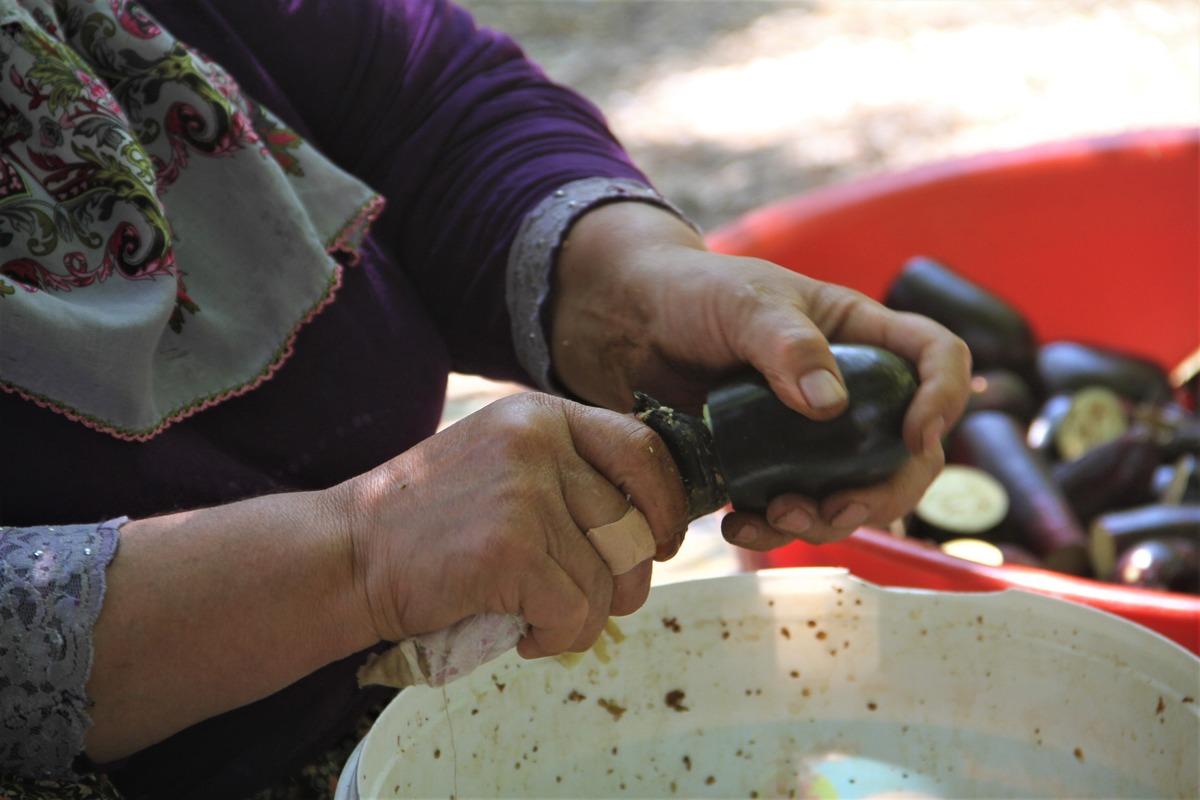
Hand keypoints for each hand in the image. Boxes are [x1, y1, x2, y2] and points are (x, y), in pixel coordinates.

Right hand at [335, 393, 686, 658]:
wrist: (345, 555)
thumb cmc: (427, 523)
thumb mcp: (501, 466)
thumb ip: (567, 476)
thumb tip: (652, 525)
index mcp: (540, 416)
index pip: (643, 449)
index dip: (666, 503)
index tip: (663, 542)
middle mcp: (538, 443)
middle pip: (635, 524)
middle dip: (628, 579)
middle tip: (589, 602)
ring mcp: (524, 493)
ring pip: (609, 578)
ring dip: (584, 618)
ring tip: (539, 620)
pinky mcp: (510, 549)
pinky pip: (575, 613)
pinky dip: (556, 639)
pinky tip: (522, 636)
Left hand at [550, 203, 970, 545]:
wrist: (629, 324)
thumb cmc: (694, 292)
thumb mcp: (745, 303)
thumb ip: (787, 346)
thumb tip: (831, 406)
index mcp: (860, 335)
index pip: (937, 359)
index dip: (944, 399)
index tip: (915, 436)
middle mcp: (848, 389)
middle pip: (906, 452)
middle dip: (883, 491)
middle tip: (837, 509)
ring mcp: (809, 434)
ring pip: (850, 493)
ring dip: (827, 520)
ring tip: (775, 517)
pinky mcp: (766, 466)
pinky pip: (789, 509)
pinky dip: (771, 528)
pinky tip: (737, 525)